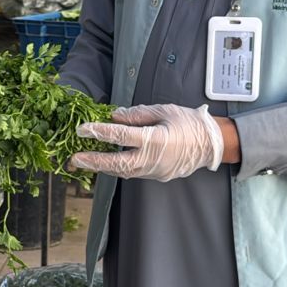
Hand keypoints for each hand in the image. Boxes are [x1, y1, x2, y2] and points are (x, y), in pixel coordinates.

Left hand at [69, 102, 224, 180]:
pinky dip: (118, 168)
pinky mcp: (157, 176)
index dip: (100, 132)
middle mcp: (153, 159)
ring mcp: (155, 171)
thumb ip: (138, 114)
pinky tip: (107, 162)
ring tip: (85, 162)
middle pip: (117, 164)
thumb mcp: (164, 110)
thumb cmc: (189, 123)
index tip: (83, 130)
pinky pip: (134, 173)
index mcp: (155, 139)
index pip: (121, 136)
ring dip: (103, 167)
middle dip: (94, 162)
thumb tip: (115, 116)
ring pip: (124, 172)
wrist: (212, 144)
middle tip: (74, 159)